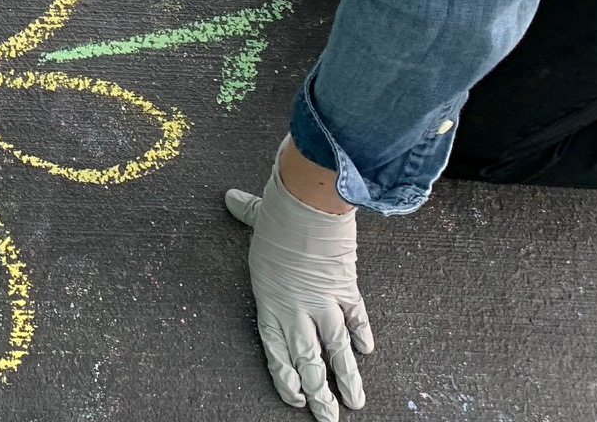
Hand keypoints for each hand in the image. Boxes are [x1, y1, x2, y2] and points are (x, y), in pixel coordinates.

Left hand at [226, 153, 373, 420]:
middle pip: (307, 361)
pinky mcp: (347, 287)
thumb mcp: (255, 217)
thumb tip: (228, 197)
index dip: (285, 377)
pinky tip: (368, 353)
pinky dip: (363, 335)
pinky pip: (357, 318)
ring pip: (336, 351)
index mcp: (269, 297)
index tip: (295, 400)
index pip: (275, 349)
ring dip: (346, 379)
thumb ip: (244, 212)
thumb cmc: (277, 211)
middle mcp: (295, 307)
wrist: (308, 202)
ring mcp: (324, 301)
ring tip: (354, 404)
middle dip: (319, 394)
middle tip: (327, 418)